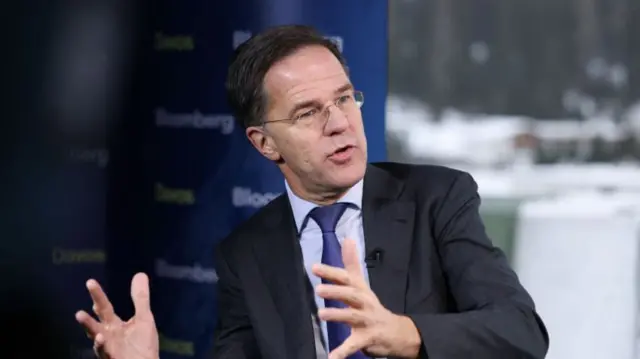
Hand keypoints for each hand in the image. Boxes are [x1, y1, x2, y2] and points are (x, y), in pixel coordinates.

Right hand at [75, 273, 158, 358]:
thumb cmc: (143, 344)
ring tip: (80, 319)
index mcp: (113, 325)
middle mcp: (107, 336)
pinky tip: (101, 338)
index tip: (89, 282)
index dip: (97, 295)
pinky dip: (101, 346)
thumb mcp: (144, 318)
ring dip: (89, 330)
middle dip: (87, 319)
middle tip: (78, 313)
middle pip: (96, 324)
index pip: (103, 307)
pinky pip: (105, 352)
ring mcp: (108, 349)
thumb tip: (140, 274)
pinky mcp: (112, 358)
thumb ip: (140, 298)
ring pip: (96, 339)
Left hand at [312, 239, 421, 358]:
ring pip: (352, 317)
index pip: (345, 278)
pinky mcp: (367, 339)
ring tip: (321, 315)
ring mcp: (366, 321)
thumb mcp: (362, 284)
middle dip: (336, 292)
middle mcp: (363, 303)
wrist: (396, 332)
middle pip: (350, 295)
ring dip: (338, 316)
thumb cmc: (372, 306)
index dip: (331, 272)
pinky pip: (353, 345)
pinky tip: (330, 357)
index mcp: (359, 290)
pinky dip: (342, 352)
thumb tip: (348, 238)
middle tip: (318, 290)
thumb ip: (352, 263)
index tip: (314, 267)